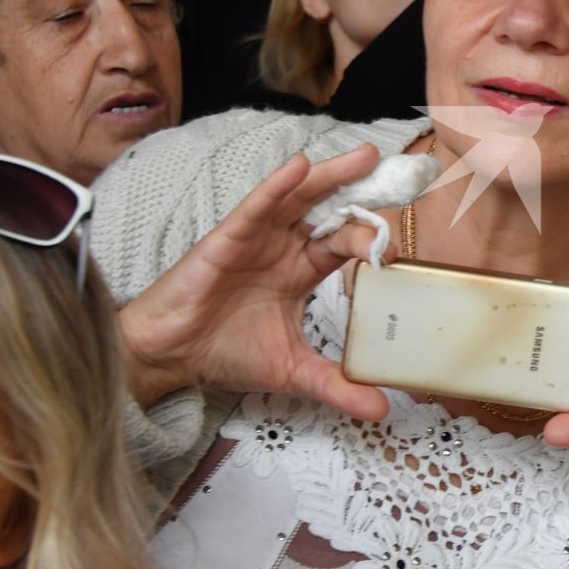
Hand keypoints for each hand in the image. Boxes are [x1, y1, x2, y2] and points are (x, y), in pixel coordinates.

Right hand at [117, 144, 391, 420]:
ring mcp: (258, 239)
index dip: (370, 243)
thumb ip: (337, 385)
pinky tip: (298, 168)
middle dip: (361, 191)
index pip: (344, 245)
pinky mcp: (228, 239)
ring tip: (364, 157)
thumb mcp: (294, 370)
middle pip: (329, 210)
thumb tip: (381, 411)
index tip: (397, 254)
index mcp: (302, 271)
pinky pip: (256, 207)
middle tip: (397, 174)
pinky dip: (277, 187)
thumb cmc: (225, 352)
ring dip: (330, 175)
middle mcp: (284, 248)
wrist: (170, 356)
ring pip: (299, 199)